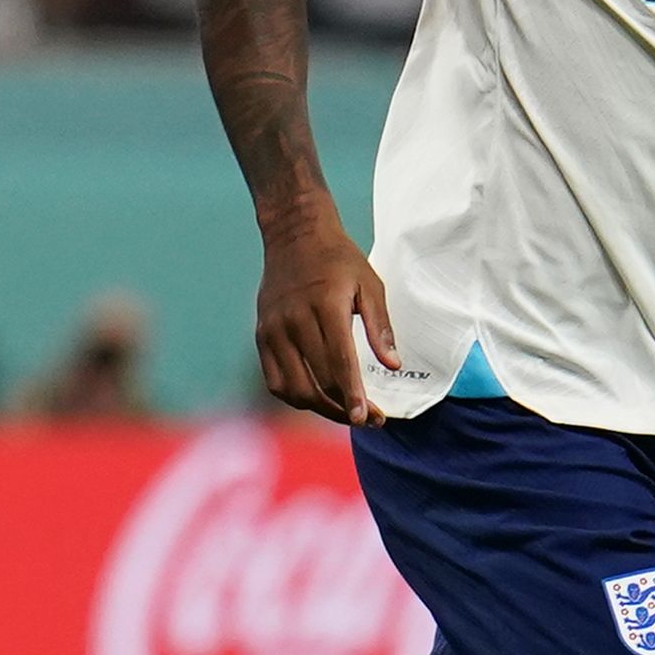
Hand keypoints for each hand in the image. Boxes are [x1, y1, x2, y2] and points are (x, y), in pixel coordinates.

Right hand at [255, 203, 397, 425]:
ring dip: (321, 408)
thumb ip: (380, 327)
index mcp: (324, 306)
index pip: (338, 362)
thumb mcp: (369, 284)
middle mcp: (294, 320)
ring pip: (294, 388)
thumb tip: (393, 365)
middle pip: (318, 380)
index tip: (365, 418)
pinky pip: (276, 381)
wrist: (295, 235)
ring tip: (346, 413)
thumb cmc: (339, 260)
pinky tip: (319, 401)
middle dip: (345, 406)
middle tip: (371, 419)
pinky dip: (297, 398)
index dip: (352, 394)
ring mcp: (273, 330)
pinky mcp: (262, 336)